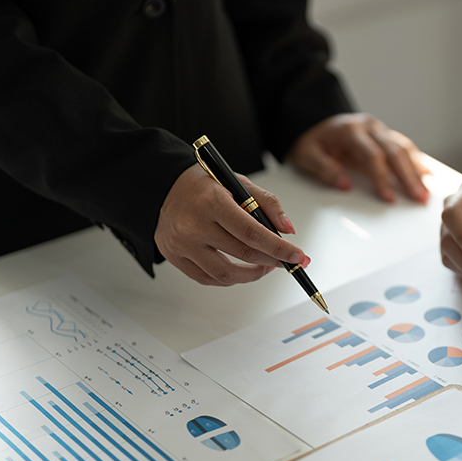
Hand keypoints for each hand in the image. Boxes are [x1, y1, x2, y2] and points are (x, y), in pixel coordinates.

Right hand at [155, 164, 310, 285]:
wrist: (163, 186)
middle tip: (285, 261)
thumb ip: (266, 203)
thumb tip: (287, 230)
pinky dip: (229, 279)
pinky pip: (207, 278)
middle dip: (272, 260)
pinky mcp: (174, 257)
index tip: (299, 257)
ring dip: (252, 275)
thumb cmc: (203, 184)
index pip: (253, 233)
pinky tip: (241, 270)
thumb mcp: (237, 182)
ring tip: (264, 267)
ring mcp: (181, 244)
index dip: (280, 248)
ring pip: (225, 274)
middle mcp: (193, 224)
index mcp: (211, 201)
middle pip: (243, 253)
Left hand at [288, 113, 428, 203]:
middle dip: (409, 176)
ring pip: (404, 147)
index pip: (372, 155)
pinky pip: (404, 146)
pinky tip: (427, 175)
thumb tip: (345, 185)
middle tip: (419, 198)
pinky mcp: (384, 135)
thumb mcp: (306, 155)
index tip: (389, 198)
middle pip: (395, 151)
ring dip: (417, 170)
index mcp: (350, 130)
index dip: (382, 177)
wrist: (312, 123)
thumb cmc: (311, 142)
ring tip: (426, 192)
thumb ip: (324, 169)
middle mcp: (369, 126)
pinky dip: (417, 161)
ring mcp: (379, 129)